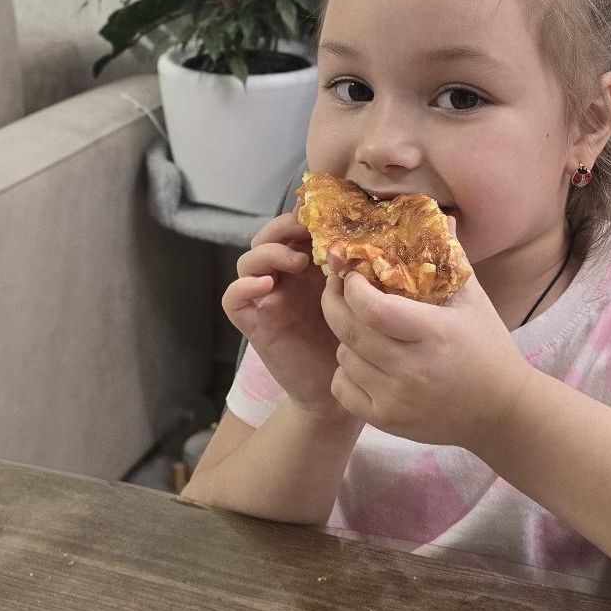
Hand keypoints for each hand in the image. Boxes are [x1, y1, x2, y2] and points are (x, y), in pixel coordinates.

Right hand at [222, 214, 343, 415]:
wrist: (337, 395)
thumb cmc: (355, 346)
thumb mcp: (362, 301)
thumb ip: (362, 272)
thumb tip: (377, 236)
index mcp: (310, 269)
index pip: (294, 229)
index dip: (304, 216)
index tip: (328, 215)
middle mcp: (285, 280)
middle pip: (267, 238)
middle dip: (284, 227)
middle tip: (308, 231)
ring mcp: (267, 300)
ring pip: (247, 261)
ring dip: (269, 253)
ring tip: (297, 262)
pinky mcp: (254, 324)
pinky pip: (233, 299)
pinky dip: (243, 286)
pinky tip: (265, 285)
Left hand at [319, 249, 535, 447]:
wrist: (503, 411)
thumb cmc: (488, 348)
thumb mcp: (474, 300)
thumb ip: (449, 258)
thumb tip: (435, 217)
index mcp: (434, 333)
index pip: (372, 307)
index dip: (352, 286)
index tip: (353, 272)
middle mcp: (413, 369)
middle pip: (348, 330)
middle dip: (334, 302)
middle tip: (338, 288)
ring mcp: (398, 399)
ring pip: (343, 357)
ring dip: (345, 338)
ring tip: (362, 327)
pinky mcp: (388, 421)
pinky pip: (343, 389)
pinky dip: (346, 373)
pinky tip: (364, 361)